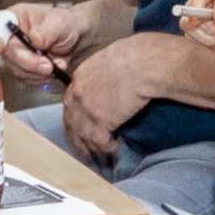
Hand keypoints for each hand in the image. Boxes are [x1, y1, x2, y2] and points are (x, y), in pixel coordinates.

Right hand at [0, 0, 86, 82]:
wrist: (78, 38)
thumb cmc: (66, 23)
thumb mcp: (60, 23)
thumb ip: (47, 31)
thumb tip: (34, 40)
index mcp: (14, 18)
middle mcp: (10, 36)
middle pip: (7, 54)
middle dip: (29, 63)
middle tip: (49, 66)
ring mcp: (15, 54)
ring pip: (17, 69)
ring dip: (38, 72)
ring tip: (58, 65)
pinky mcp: (22, 68)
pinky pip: (26, 78)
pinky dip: (41, 78)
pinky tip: (56, 70)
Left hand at [58, 34, 158, 162]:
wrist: (144, 64)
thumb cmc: (136, 56)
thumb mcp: (109, 60)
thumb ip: (102, 75)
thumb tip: (109, 85)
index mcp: (79, 78)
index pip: (71, 105)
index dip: (76, 120)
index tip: (81, 130)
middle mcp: (77, 94)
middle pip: (72, 124)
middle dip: (79, 141)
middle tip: (87, 152)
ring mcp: (87, 109)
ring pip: (84, 137)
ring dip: (93, 150)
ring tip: (102, 158)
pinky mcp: (100, 121)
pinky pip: (100, 142)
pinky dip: (108, 149)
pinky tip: (114, 151)